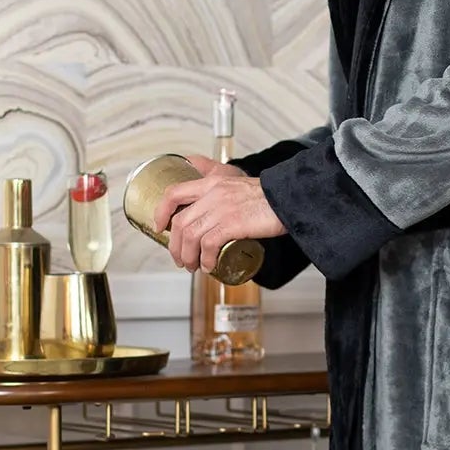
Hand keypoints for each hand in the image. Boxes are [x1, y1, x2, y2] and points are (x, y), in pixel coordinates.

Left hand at [153, 154, 286, 271]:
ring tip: (193, 267)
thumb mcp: (236, 182)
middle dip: (175, 246)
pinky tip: (208, 266)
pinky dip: (204, 259)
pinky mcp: (233, 223)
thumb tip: (205, 197)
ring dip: (187, 256)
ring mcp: (222, 208)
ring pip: (191, 236)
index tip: (160, 227)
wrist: (289, 198)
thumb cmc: (267, 196)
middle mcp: (212, 193)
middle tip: (181, 259)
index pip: (174, 193)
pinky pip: (208, 244)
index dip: (161, 212)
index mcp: (211, 182)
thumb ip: (219, 184)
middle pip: (180, 222)